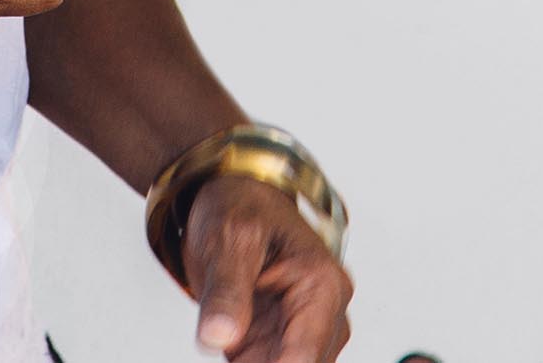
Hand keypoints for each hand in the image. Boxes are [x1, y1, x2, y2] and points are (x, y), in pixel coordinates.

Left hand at [180, 173, 352, 362]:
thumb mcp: (229, 239)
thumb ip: (225, 292)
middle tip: (229, 344)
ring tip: (227, 333)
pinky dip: (250, 362)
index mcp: (322, 284)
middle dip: (263, 361)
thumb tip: (218, 337)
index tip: (241, 359)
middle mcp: (324, 312)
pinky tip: (228, 341)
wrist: (233, 197)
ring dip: (255, 361)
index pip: (306, 354)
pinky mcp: (280, 340)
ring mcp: (304, 329)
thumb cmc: (241, 207)